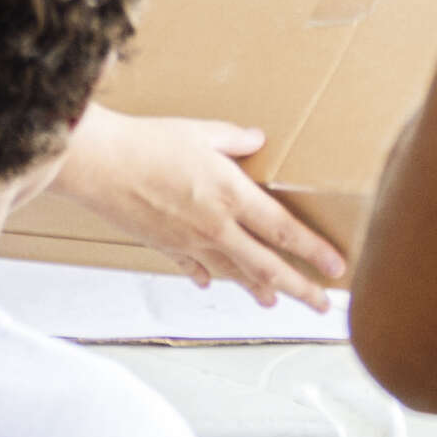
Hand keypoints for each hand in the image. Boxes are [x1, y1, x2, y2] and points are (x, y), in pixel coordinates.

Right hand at [52, 107, 344, 308]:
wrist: (99, 165)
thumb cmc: (148, 141)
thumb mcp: (199, 131)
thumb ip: (234, 138)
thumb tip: (257, 138)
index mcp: (231, 195)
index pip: (284, 230)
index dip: (314, 251)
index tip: (337, 268)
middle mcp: (217, 226)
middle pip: (268, 265)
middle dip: (299, 288)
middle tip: (321, 305)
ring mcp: (191, 242)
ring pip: (234, 273)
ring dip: (258, 289)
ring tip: (273, 302)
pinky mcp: (165, 247)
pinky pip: (193, 268)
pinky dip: (206, 276)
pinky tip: (212, 283)